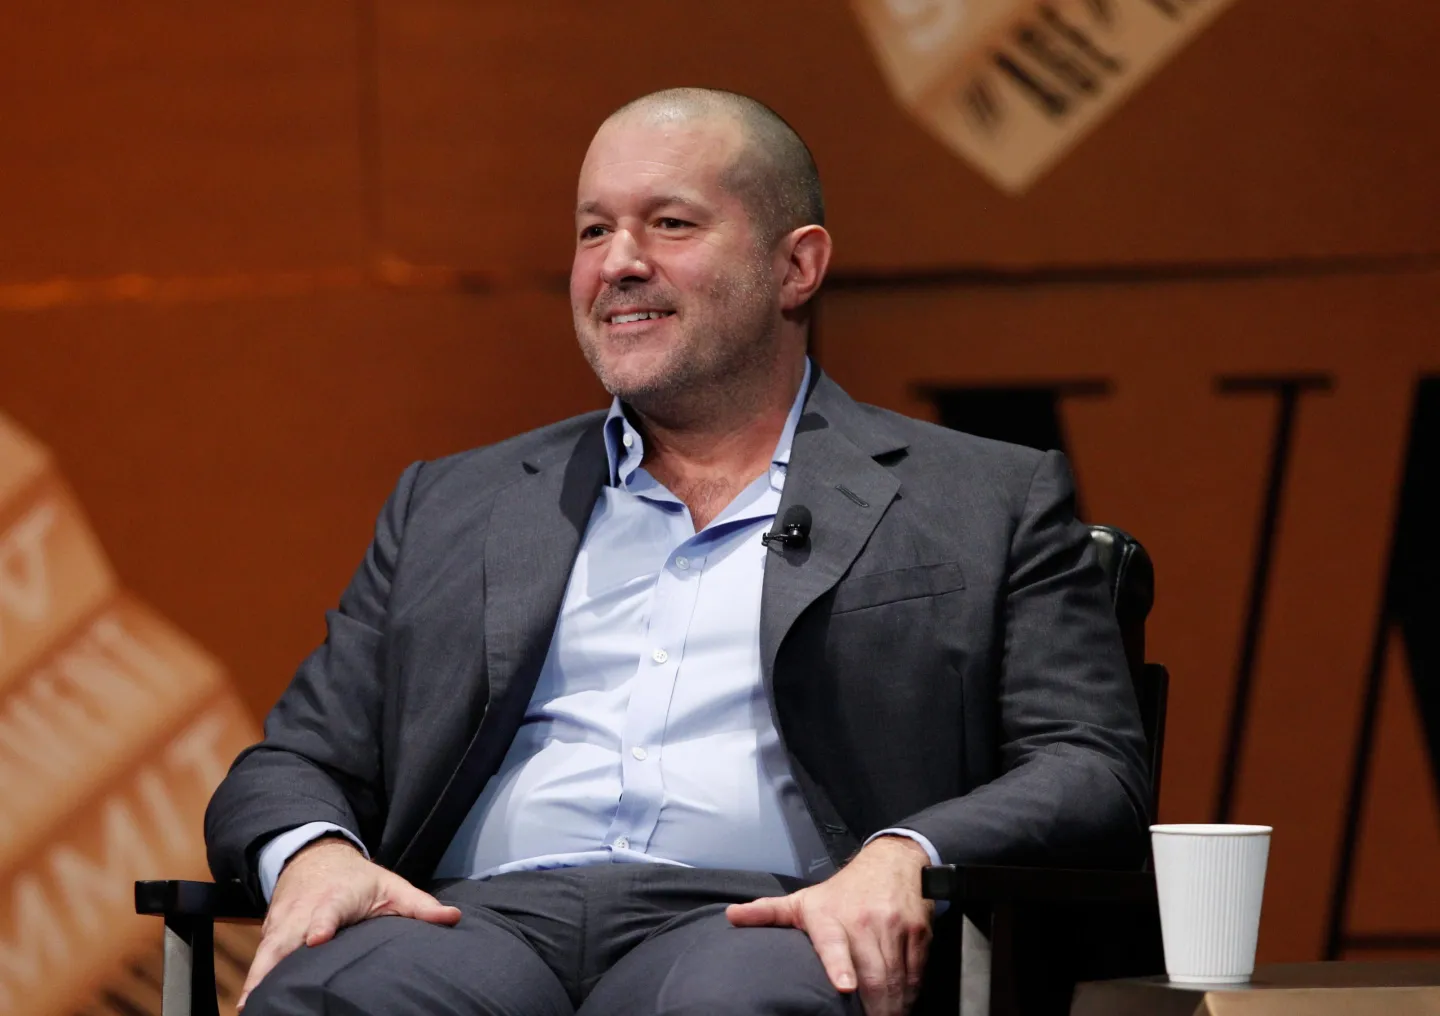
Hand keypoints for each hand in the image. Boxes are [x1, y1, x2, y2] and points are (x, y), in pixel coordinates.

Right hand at [237, 837, 461, 1009]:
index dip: (322, 925)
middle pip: (287, 935)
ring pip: (267, 949)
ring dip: (258, 976)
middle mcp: (305, 909)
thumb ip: (420, 907)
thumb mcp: (392, 887)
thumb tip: (453, 918)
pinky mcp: (270, 931)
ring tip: (250, 1007)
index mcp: (337, 896)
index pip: (328, 910)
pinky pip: (260, 956)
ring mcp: (283, 921)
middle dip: (274, 961)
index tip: (317, 939)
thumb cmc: (360, 880)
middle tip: (263, 993)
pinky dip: (254, 977)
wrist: (316, 857)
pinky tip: (250, 1004)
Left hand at [726, 836, 933, 1015]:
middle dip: (873, 1008)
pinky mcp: (918, 933)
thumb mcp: (803, 899)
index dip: (839, 965)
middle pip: (873, 974)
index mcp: (830, 916)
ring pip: (897, 978)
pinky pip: (916, 973)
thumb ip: (768, 912)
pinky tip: (902, 1003)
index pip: (834, 943)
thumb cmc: (843, 890)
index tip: (844, 986)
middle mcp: (864, 921)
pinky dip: (910, 993)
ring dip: (893, 1006)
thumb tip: (731, 916)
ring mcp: (894, 927)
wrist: (892, 861)